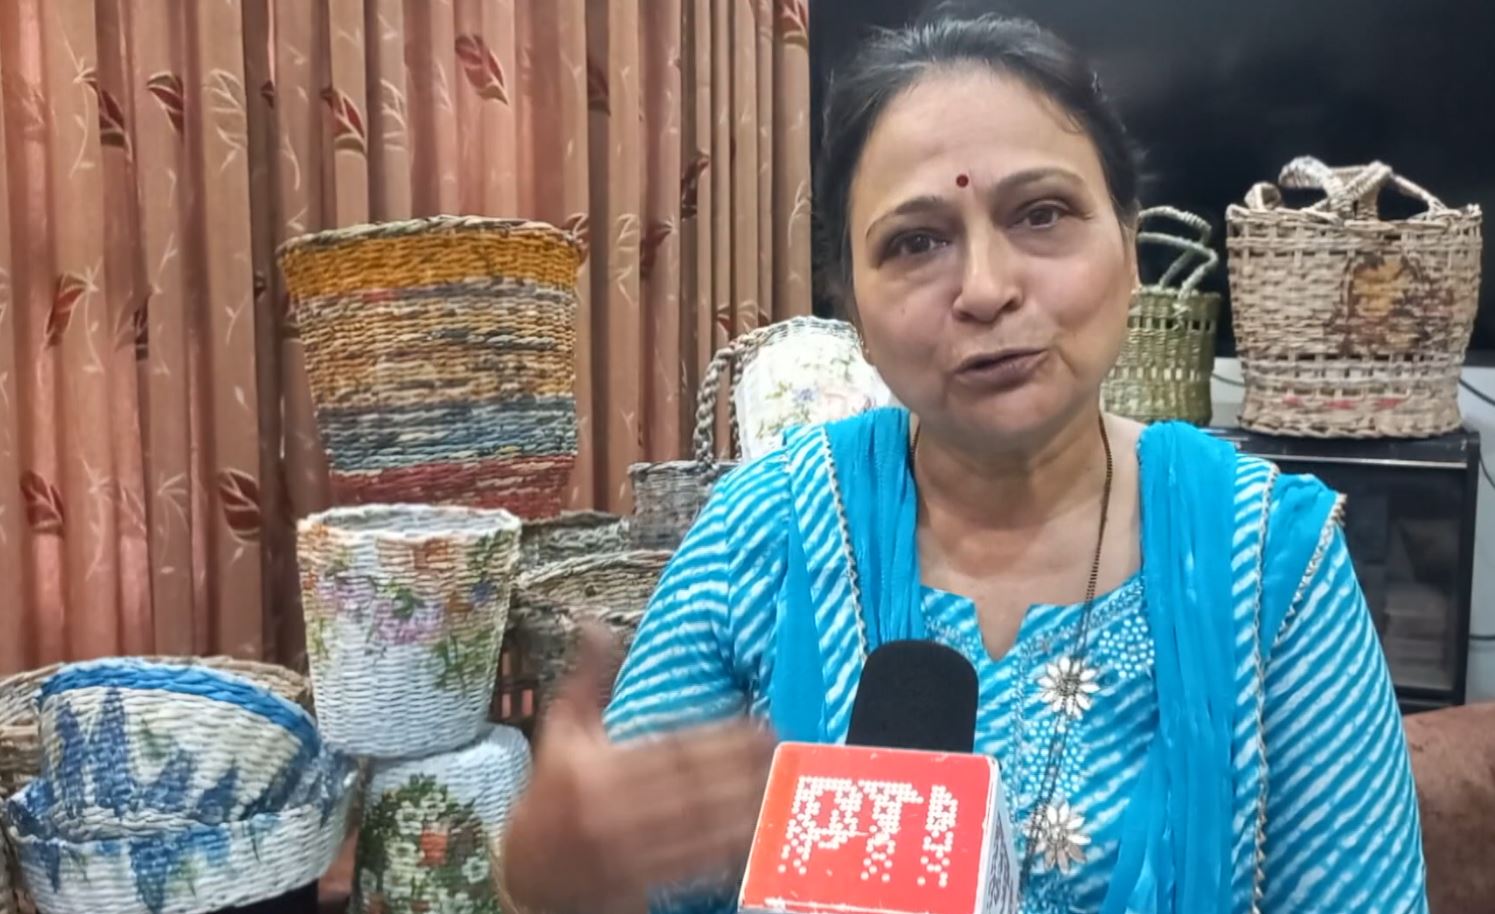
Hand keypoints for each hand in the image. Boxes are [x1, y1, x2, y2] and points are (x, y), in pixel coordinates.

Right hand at [499, 623, 776, 913]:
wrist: (524, 871)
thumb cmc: (547, 793)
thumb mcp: (560, 730)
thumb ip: (586, 677)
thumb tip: (594, 622)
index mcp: (596, 768)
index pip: (671, 747)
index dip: (720, 735)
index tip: (759, 721)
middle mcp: (613, 809)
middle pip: (695, 786)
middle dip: (744, 767)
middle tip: (784, 748)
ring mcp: (628, 851)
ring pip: (701, 827)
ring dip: (747, 807)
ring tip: (783, 785)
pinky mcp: (640, 884)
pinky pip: (695, 867)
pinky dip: (731, 851)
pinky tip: (761, 833)